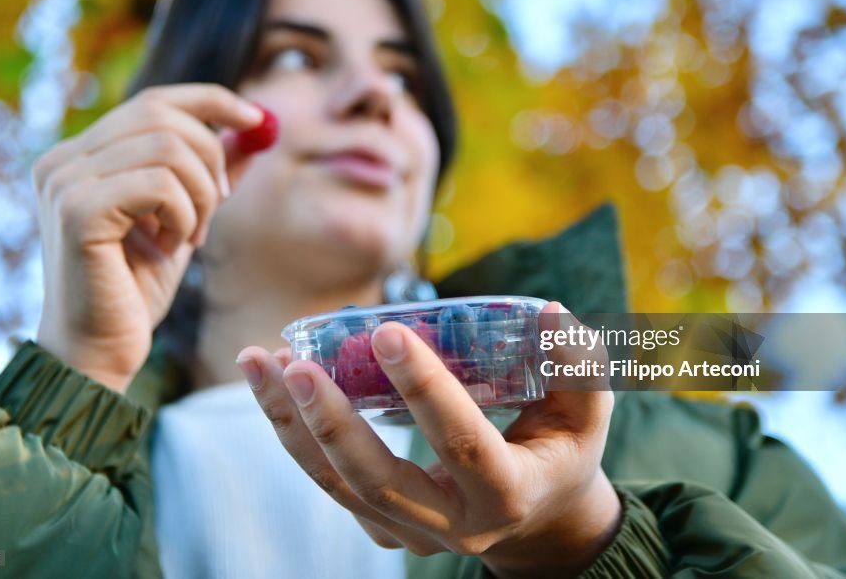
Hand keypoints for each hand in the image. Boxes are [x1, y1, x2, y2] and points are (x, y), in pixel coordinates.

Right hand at [33, 84, 264, 391]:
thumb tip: (249, 131)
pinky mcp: (78, 210)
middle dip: (210, 157)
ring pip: (166, 147)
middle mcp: (63, 161)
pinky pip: (158, 183)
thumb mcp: (183, 219)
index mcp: (80, 157)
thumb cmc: (136, 289)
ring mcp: (65, 182)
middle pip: (161, 115)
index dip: (210, 101)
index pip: (152, 101)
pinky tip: (172, 248)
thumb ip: (206, 174)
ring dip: (199, 194)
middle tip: (220, 204)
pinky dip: (183, 214)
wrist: (101, 350)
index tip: (256, 118)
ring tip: (191, 236)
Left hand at [237, 302, 620, 578]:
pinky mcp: (382, 526)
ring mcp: (411, 534)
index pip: (461, 442)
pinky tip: (273, 383)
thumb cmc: (563, 448)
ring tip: (258, 362)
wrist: (540, 518)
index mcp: (508, 494)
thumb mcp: (587, 409)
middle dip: (332, 421)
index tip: (386, 331)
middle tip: (296, 363)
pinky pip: (330, 483)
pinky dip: (295, 434)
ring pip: (336, 486)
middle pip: (378, 480)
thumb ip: (576, 363)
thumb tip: (547, 311)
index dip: (424, 390)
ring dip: (290, 424)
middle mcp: (453, 528)